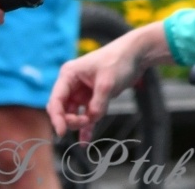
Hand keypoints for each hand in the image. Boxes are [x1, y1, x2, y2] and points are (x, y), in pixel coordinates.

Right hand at [47, 24, 156, 139]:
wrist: (138, 53)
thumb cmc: (120, 61)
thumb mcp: (107, 83)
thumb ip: (98, 104)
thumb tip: (91, 120)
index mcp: (69, 75)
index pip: (56, 100)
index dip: (57, 118)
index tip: (62, 132)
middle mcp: (72, 83)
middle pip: (63, 109)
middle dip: (70, 120)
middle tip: (86, 122)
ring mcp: (83, 91)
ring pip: (74, 114)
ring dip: (79, 124)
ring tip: (88, 130)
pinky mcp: (94, 97)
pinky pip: (87, 115)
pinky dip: (87, 127)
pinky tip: (85, 141)